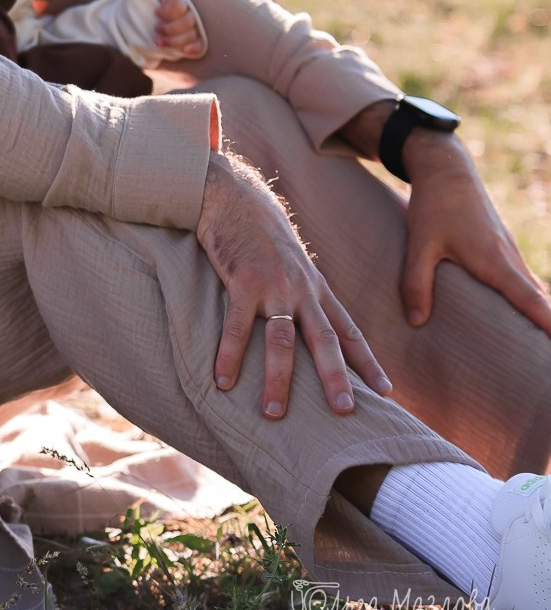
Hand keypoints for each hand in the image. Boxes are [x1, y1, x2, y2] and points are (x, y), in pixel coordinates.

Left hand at [137, 0, 204, 57]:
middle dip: (171, 29)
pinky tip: (183, 52)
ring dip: (176, 41)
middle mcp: (185, 12)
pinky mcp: (189, 41)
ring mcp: (188, 28)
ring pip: (192, 35)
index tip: (154, 13)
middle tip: (155, 32)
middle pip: (188, 22)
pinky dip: (193, 49)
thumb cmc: (138, 4)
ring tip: (158, 43)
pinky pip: (199, 46)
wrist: (134, 24)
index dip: (168, 11)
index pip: (180, 5)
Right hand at [197, 150, 391, 417]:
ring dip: (277, 379)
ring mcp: (272, 285)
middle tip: (345, 412)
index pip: (349, 331)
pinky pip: (235, 326)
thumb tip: (304, 324)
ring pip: (280, 340)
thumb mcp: (291, 262)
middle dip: (336, 378)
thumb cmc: (260, 233)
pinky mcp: (241, 281)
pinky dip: (229, 355)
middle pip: (325, 340)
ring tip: (274, 413)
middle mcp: (301, 289)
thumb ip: (301, 292)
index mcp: (316, 288)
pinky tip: (223, 380)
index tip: (387, 392)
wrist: (234, 196)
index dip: (367, 362)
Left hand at [399, 130, 550, 335]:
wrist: (446, 170)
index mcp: (495, 261)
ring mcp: (509, 252)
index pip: (529, 298)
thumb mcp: (420, 244)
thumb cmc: (434, 206)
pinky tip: (520, 316)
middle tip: (546, 358)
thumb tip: (417, 321)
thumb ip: (416, 282)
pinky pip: (521, 280)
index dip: (548, 322)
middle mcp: (509, 258)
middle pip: (537, 299)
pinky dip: (527, 299)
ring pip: (530, 289)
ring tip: (539, 345)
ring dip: (538, 313)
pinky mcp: (502, 248)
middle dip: (548, 326)